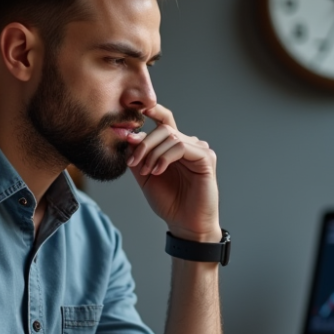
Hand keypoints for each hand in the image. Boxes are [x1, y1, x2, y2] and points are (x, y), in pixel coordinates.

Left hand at [125, 104, 219, 241]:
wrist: (185, 224)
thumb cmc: (169, 202)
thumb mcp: (145, 176)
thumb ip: (137, 156)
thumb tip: (127, 136)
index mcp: (174, 147)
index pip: (164, 120)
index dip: (152, 111)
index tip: (134, 109)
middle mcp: (188, 144)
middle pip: (163, 128)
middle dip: (144, 143)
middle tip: (133, 162)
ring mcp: (199, 149)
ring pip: (171, 136)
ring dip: (152, 153)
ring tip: (146, 171)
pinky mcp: (206, 158)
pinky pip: (182, 146)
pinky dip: (165, 157)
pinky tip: (157, 170)